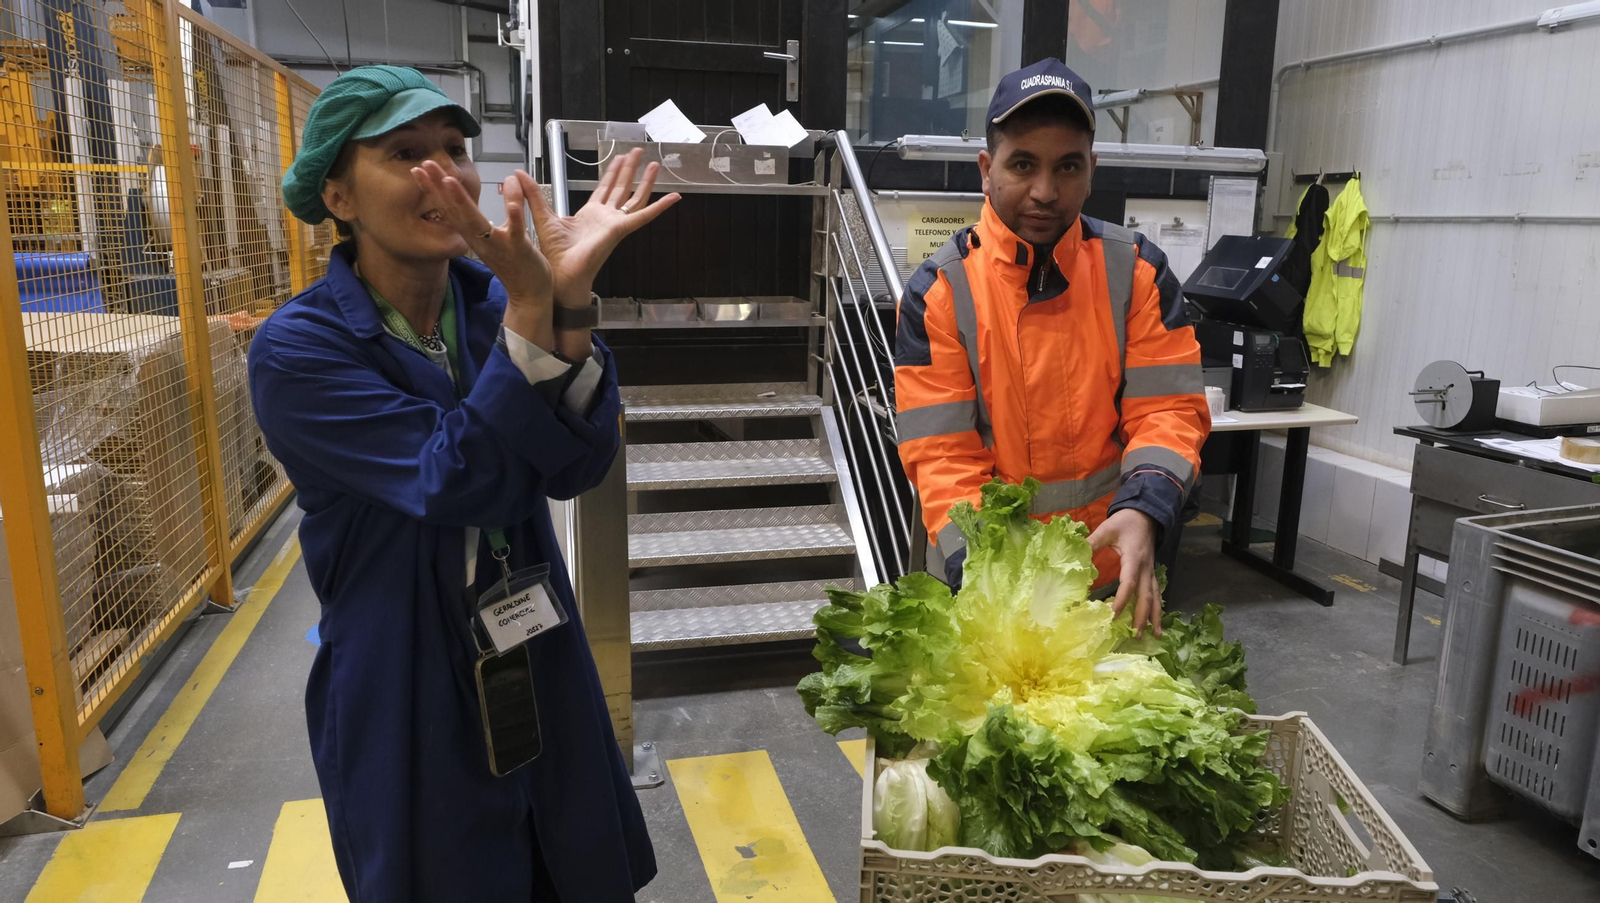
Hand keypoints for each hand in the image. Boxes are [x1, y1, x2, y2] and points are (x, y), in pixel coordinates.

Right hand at [412, 162, 551, 308]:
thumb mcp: (497, 235)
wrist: (528, 296)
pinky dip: (513, 215)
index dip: (433, 190)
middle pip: (455, 212)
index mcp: (474, 235)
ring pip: (476, 222)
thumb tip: (494, 186)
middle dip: (439, 188)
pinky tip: (511, 201)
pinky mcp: (519, 249)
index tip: (418, 169)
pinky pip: (515, 231)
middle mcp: (480, 240)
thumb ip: (492, 213)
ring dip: (462, 202)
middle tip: (425, 165)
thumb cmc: (514, 264)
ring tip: (448, 181)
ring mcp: (498, 245)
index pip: (449, 209)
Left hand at [521, 148, 680, 305]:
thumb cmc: (555, 255)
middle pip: (622, 188)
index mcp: (590, 215)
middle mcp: (606, 218)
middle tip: (637, 152)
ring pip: (634, 197)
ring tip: (655, 164)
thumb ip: (534, 194)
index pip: (605, 190)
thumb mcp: (543, 216)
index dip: (612, 173)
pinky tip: (675, 198)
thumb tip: (519, 175)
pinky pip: (644, 216)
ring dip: (645, 181)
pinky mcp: (620, 230)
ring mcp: (616, 223)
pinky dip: (660, 207)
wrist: (561, 274)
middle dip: (629, 169)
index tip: (618, 159)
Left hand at [1088, 509, 1162, 637]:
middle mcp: (1145, 568)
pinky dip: (1156, 607)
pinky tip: (1155, 620)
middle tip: (1136, 633)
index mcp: (1134, 558)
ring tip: (1155, 634)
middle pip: (1146, 595)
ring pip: (1155, 596)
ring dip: (1154, 615)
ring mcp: (1151, 570)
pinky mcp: (1151, 571)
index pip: (1129, 583)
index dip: (1122, 600)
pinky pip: (1156, 592)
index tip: (1112, 614)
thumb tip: (1076, 556)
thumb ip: (1092, 542)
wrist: (1146, 513)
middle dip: (1141, 615)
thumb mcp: (1107, 529)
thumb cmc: (1125, 521)